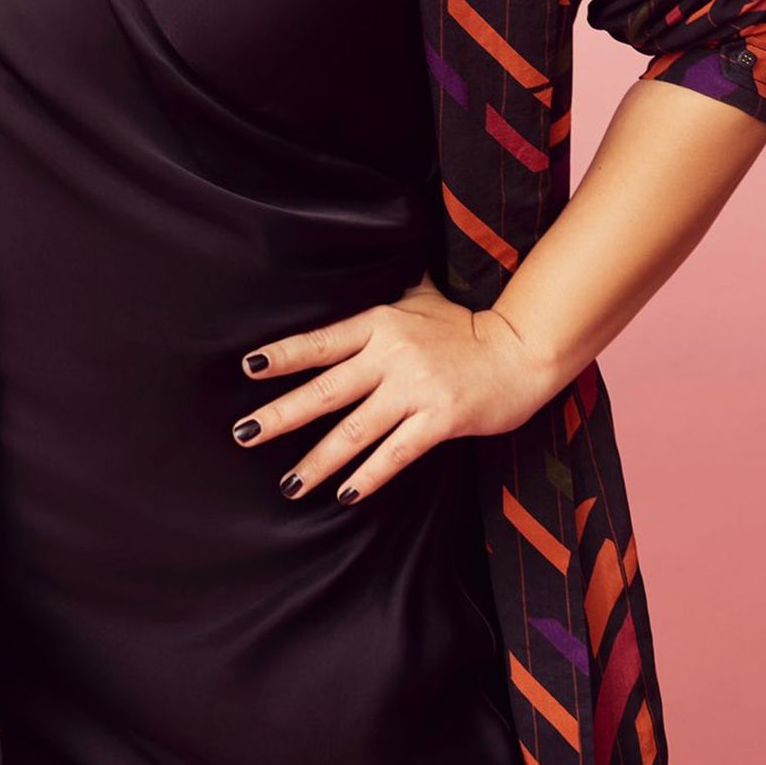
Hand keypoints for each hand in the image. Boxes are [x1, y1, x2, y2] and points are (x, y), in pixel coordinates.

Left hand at [231, 269, 554, 505]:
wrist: (521, 350)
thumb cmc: (467, 326)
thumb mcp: (422, 298)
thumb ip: (386, 300)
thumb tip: (362, 270)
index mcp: (381, 324)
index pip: (322, 341)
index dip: (285, 355)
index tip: (249, 368)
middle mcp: (391, 356)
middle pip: (325, 390)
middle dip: (281, 414)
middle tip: (244, 434)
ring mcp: (415, 390)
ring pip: (354, 430)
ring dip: (317, 461)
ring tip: (287, 484)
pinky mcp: (440, 420)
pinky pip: (395, 454)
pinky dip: (368, 476)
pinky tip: (344, 494)